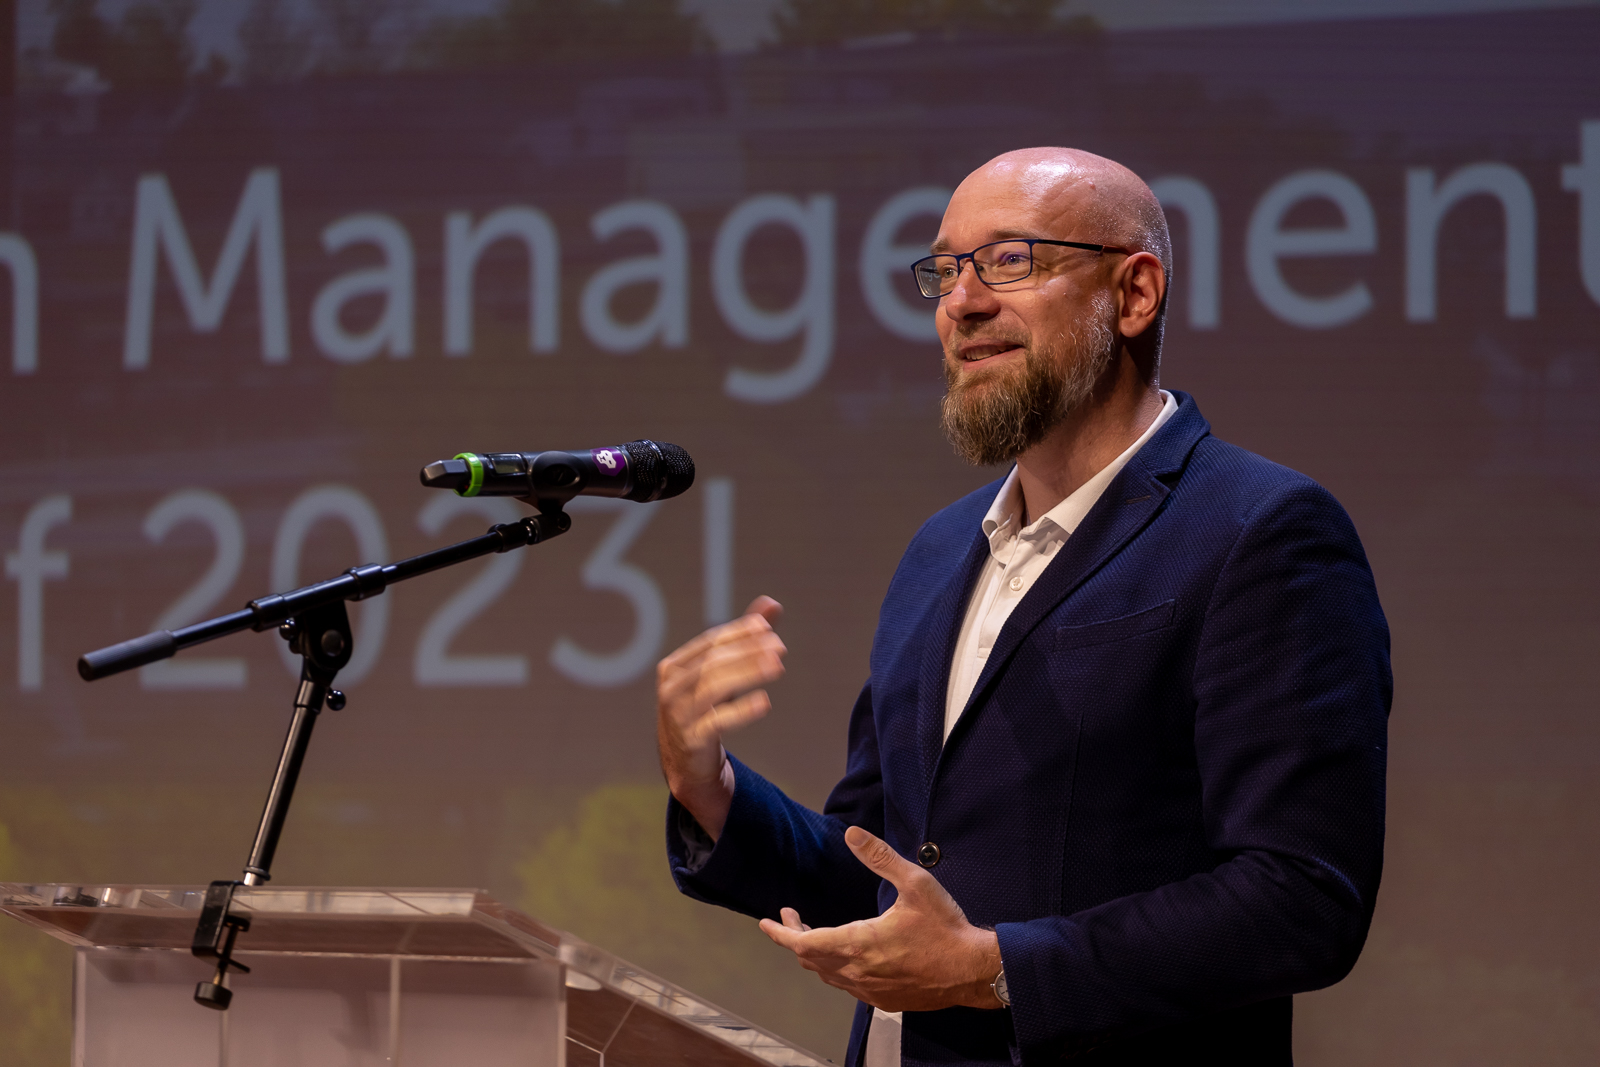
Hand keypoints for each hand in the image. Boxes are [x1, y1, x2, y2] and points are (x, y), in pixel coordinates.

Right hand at [656, 596, 785, 839]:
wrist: (686, 763)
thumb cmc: (705, 709)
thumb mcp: (720, 674)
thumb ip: (744, 639)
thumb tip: (772, 604)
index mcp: (675, 666)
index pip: (711, 642)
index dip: (739, 632)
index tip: (767, 627)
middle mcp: (672, 688)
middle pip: (713, 662)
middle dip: (748, 652)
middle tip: (780, 647)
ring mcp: (678, 714)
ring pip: (714, 687)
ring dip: (747, 674)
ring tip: (777, 667)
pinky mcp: (691, 739)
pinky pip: (717, 721)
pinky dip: (741, 710)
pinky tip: (764, 702)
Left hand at [758, 826, 1002, 1011]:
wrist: (973, 970)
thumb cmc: (946, 928)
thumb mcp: (915, 884)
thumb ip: (880, 858)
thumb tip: (852, 835)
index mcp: (860, 943)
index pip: (803, 943)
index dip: (780, 933)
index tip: (766, 922)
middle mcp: (859, 972)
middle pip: (810, 959)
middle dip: (794, 937)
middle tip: (790, 918)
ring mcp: (871, 990)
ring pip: (827, 975)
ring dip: (814, 954)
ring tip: (812, 934)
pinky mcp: (885, 1000)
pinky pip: (848, 986)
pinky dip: (835, 969)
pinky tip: (845, 956)